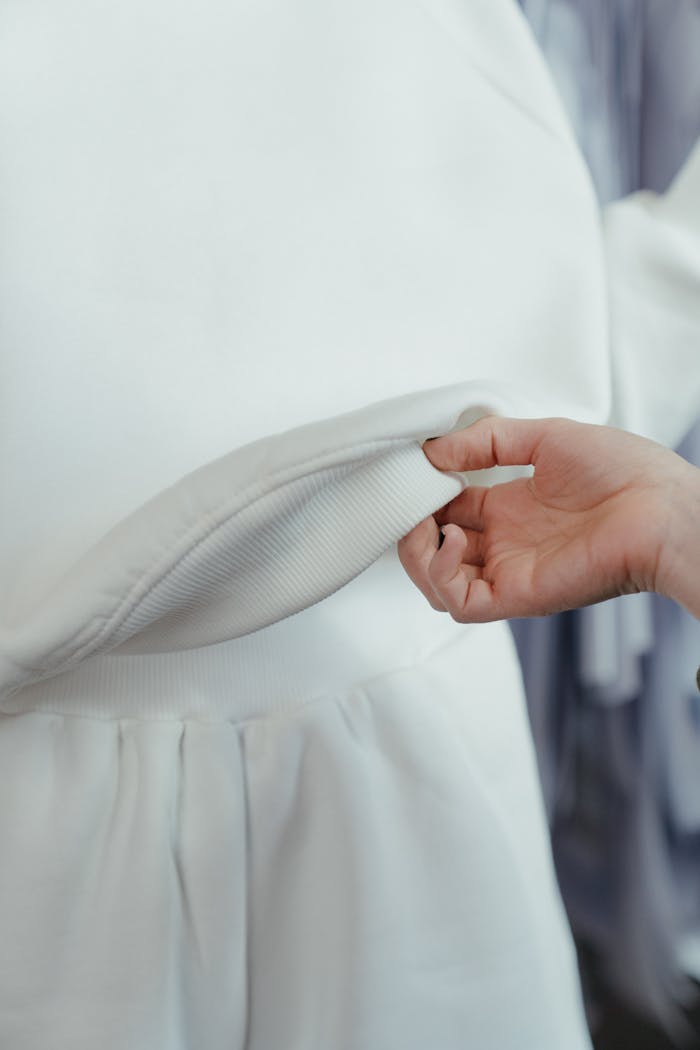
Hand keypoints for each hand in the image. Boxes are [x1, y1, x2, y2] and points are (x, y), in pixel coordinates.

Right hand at [398, 416, 699, 621]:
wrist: (661, 506)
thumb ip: (488, 440)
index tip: (413, 472)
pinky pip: (460, 603)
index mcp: (510, 510)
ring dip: (417, 554)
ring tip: (426, 524)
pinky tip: (453, 540)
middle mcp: (505, 545)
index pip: (447, 511)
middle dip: (410, 527)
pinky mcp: (517, 596)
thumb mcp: (546, 436)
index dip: (423, 497)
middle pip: (434, 551)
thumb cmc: (623, 470)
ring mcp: (509, 572)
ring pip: (437, 585)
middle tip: (409, 501)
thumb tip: (433, 452)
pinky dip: (441, 574)